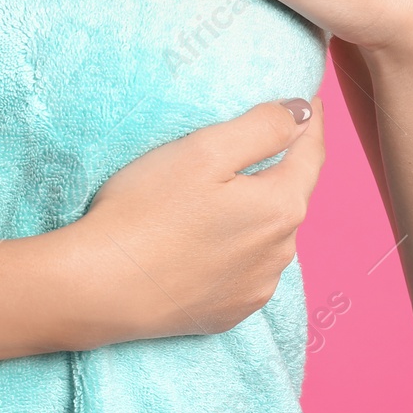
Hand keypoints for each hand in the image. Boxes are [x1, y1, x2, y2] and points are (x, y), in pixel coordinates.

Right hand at [54, 97, 323, 346]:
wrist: (101, 288)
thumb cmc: (146, 211)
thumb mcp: (203, 151)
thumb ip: (261, 128)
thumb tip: (302, 113)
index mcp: (280, 206)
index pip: (310, 153)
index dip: (309, 122)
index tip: (310, 101)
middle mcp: (280, 251)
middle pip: (289, 195)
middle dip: (280, 168)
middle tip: (259, 144)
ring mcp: (256, 288)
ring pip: (268, 236)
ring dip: (257, 212)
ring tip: (224, 196)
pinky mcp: (229, 312)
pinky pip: (245, 271)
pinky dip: (237, 250)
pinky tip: (208, 242)